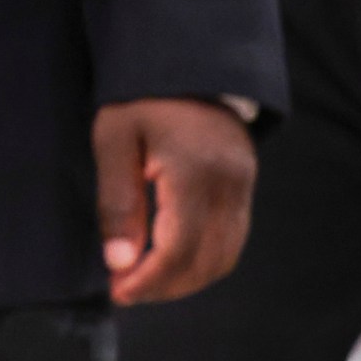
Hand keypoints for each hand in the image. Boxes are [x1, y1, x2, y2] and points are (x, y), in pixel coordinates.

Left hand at [94, 98, 258, 305]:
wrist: (191, 68)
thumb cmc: (143, 100)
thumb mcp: (115, 141)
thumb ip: (118, 203)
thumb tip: (120, 263)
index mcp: (195, 172)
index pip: (179, 248)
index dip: (149, 280)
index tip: (117, 291)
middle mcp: (229, 185)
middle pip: (207, 261)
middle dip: (166, 287)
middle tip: (127, 290)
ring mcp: (243, 188)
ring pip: (225, 257)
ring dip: (186, 279)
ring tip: (147, 280)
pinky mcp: (245, 189)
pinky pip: (232, 241)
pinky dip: (203, 261)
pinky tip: (172, 259)